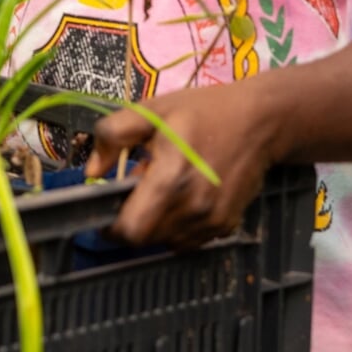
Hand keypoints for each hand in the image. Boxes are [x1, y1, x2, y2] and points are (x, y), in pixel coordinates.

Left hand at [86, 81, 281, 249]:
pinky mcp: (226, 225)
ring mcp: (212, 220)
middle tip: (137, 191)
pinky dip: (178, 226)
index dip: (111, 226)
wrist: (260, 120)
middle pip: (146, 238)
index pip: (131, 229)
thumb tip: (92, 171)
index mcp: (170, 178)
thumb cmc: (202, 112)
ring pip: (167, 241)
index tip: (106, 210)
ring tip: (163, 190)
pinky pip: (189, 239)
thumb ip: (113, 136)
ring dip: (156, 223)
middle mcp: (193, 207)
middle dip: (132, 220)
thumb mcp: (151, 110)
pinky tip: (184, 197)